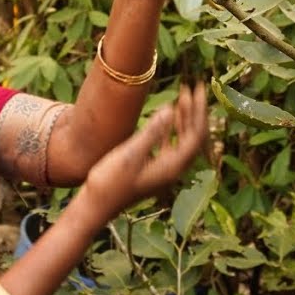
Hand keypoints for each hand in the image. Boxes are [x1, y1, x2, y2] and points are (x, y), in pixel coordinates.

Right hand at [82, 83, 210, 220]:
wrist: (95, 206)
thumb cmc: (109, 182)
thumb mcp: (130, 154)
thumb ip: (152, 132)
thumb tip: (171, 108)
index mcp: (172, 167)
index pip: (195, 133)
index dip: (199, 109)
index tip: (197, 88)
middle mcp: (173, 169)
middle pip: (193, 136)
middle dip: (195, 111)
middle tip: (193, 87)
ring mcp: (164, 170)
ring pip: (183, 140)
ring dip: (184, 118)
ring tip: (183, 97)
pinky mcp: (153, 170)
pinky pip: (171, 145)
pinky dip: (171, 129)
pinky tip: (166, 117)